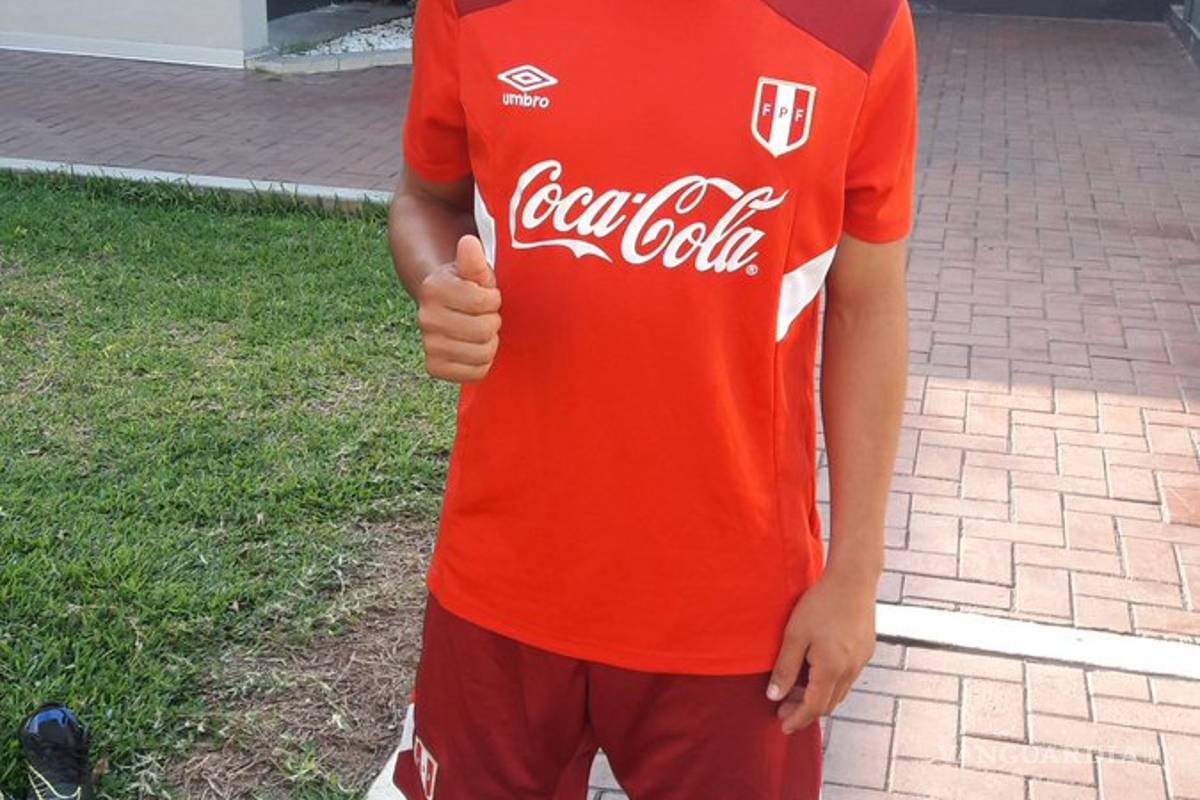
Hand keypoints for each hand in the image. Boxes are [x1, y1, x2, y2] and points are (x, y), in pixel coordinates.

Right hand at [416, 235, 501, 382]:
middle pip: (484, 330)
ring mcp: (429, 345)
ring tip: (481, 331)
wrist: (448, 310)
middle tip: (485, 316)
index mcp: (434, 289)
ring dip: (489, 343)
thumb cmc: (468, 288)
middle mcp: (425, 318)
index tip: (487, 296)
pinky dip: (482, 363)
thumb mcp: (474, 271)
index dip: (494, 299)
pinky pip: (475, 373)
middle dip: (493, 322)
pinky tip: (475, 348)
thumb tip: (468, 243)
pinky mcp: (435, 367)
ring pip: (482, 353)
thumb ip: (473, 260)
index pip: (485, 302)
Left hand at [767, 567, 877, 732]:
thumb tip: (774, 696)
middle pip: (828, 704)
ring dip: (818, 697)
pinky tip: (815, 672)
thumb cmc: (821, 604)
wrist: (853, 579)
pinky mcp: (866, 651)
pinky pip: (847, 678)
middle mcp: (850, 670)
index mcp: (832, 669)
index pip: (813, 707)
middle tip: (783, 708)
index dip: (797, 719)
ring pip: (839, 692)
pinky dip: (830, 683)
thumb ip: (785, 668)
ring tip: (796, 691)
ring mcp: (861, 661)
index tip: (783, 725)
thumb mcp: (795, 635)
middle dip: (805, 711)